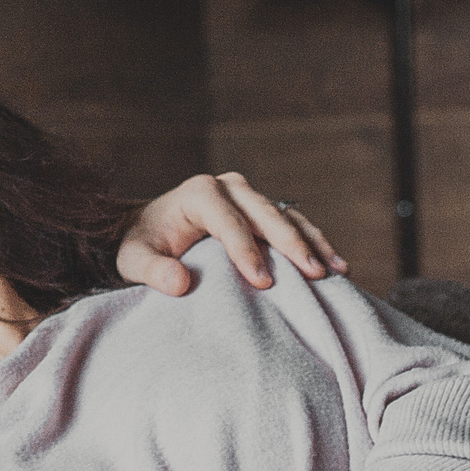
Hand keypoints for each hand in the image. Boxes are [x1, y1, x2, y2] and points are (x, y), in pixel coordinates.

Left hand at [116, 172, 348, 295]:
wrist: (149, 231)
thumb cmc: (141, 245)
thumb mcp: (133, 260)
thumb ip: (152, 271)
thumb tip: (179, 283)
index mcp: (199, 193)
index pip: (228, 221)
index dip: (246, 251)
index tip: (262, 281)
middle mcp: (228, 187)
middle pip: (265, 214)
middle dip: (290, 244)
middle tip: (313, 274)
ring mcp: (248, 196)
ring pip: (286, 217)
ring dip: (311, 243)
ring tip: (336, 270)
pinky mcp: (262, 211)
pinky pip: (293, 224)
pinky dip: (314, 242)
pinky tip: (336, 265)